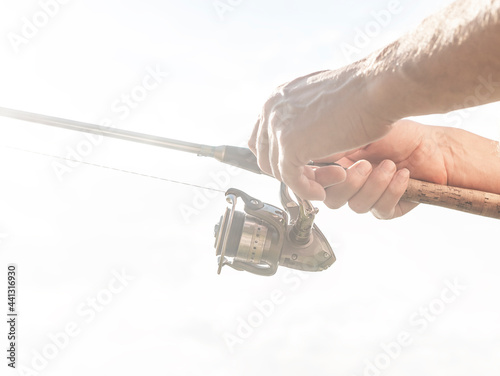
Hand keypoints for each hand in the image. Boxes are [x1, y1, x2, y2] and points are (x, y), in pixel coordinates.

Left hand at [248, 65, 396, 200]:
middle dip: (289, 172)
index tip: (299, 167)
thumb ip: (303, 118)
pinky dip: (306, 191)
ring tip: (326, 183)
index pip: (261, 138)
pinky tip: (321, 193)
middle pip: (265, 156)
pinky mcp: (289, 146)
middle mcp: (271, 109)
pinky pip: (291, 180)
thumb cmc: (361, 93)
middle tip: (315, 178)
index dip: (279, 157)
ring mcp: (277, 127)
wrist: (377, 88)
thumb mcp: (320, 102)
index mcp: (277, 97)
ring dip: (303, 182)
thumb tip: (301, 136)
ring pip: (278, 171)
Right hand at [315, 119, 448, 218]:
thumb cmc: (400, 135)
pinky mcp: (388, 208)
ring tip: (390, 165)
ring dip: (375, 185)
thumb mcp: (362, 133)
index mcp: (338, 166)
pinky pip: (381, 210)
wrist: (434, 146)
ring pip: (357, 207)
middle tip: (366, 165)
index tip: (336, 172)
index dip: (321, 183)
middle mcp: (351, 184)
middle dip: (350, 184)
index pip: (316, 184)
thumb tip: (313, 154)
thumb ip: (336, 146)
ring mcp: (369, 197)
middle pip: (333, 200)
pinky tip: (403, 175)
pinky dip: (393, 192)